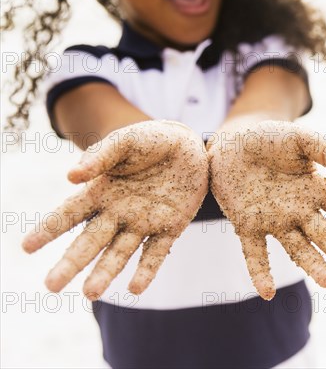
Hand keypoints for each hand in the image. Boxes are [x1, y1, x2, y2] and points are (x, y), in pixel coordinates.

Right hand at [22, 120, 208, 298]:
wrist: (189, 146)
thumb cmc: (150, 140)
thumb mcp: (124, 141)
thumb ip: (99, 156)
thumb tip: (70, 176)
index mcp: (100, 192)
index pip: (68, 214)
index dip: (48, 229)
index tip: (27, 247)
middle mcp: (117, 213)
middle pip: (89, 242)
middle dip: (71, 263)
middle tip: (51, 285)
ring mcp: (143, 223)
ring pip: (119, 253)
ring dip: (105, 273)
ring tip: (91, 293)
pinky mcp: (169, 228)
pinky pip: (156, 253)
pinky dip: (146, 271)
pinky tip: (135, 288)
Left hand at [209, 120, 325, 299]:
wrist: (231, 145)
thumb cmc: (270, 140)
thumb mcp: (299, 138)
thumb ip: (325, 148)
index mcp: (316, 189)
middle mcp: (299, 211)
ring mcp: (274, 221)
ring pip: (298, 248)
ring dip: (314, 265)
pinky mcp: (247, 226)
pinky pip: (255, 252)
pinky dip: (260, 272)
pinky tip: (267, 292)